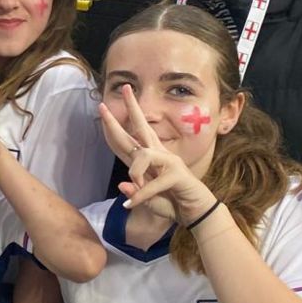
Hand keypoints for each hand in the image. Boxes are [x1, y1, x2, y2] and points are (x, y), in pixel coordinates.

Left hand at [99, 85, 214, 222]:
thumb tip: (122, 186)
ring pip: (143, 155)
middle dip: (132, 107)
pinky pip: (153, 183)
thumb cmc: (173, 204)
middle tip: (125, 88)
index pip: (129, 139)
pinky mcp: (177, 175)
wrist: (197, 214)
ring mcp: (170, 163)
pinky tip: (131, 206)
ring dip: (134, 173)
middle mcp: (160, 156)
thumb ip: (136, 194)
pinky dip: (141, 195)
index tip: (104, 108)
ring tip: (135, 190)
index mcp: (150, 160)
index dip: (115, 125)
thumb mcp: (148, 200)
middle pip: (142, 127)